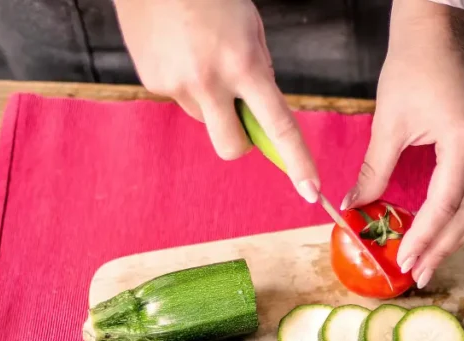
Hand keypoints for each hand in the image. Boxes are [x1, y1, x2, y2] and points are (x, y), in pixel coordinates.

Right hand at [115, 0, 320, 201]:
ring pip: (205, 118)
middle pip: (232, 147)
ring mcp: (176, 85)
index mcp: (242, 65)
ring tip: (202, 56)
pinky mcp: (153, 83)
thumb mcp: (250, 27)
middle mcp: (208, 82)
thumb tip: (260, 111)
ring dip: (211, 102)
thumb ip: (259, 71)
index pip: (278, 126)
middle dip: (242, 141)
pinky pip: (181, 98)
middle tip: (242, 112)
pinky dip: (186, 82)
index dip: (297, 162)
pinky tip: (180, 50)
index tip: (310, 191)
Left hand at [341, 0, 463, 287]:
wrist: (438, 33)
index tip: (404, 262)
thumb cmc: (412, 69)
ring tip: (431, 261)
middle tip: (418, 274)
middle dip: (442, 247)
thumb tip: (352, 209)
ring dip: (457, 238)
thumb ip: (374, 172)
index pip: (445, 204)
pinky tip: (448, 232)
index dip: (424, 237)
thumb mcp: (388, 124)